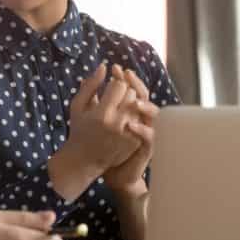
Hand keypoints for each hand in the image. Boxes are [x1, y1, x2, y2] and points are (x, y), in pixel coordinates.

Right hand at [49, 64, 146, 200]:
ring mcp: (129, 134)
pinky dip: (135, 116)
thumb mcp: (77, 106)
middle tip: (116, 95)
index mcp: (102, 114)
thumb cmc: (79, 129)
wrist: (84, 160)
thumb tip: (104, 66)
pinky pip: (142, 120)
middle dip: (125, 91)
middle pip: (132, 94)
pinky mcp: (135, 142)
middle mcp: (118, 124)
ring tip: (119, 107)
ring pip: (139, 106)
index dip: (116, 82)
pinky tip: (124, 119)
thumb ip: (90, 85)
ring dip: (131, 103)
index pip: (120, 85)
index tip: (111, 86)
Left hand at [103, 66, 158, 195]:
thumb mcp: (95, 118)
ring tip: (133, 100)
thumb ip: (93, 99)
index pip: (131, 87)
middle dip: (136, 85)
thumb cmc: (104, 144)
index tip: (115, 68)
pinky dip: (143, 130)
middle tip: (126, 76)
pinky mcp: (147, 148)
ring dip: (145, 105)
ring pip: (154, 114)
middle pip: (145, 96)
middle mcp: (141, 118)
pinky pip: (150, 137)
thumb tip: (85, 79)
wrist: (111, 172)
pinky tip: (131, 125)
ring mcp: (146, 132)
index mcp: (129, 109)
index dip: (125, 77)